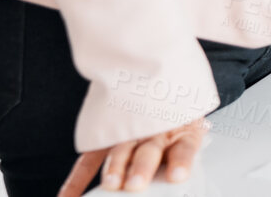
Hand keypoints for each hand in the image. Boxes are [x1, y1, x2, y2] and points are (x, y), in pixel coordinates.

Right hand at [60, 118, 206, 193]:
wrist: (168, 85)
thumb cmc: (181, 119)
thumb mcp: (193, 133)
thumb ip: (184, 156)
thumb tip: (177, 181)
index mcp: (182, 133)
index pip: (183, 149)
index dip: (181, 162)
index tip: (177, 177)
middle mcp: (154, 132)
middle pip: (148, 150)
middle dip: (141, 168)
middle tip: (135, 185)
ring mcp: (129, 133)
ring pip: (121, 151)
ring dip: (115, 168)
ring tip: (111, 183)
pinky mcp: (107, 137)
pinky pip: (89, 160)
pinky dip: (77, 180)